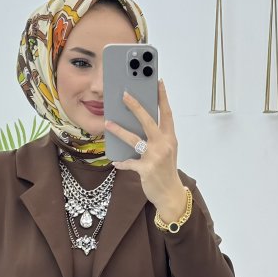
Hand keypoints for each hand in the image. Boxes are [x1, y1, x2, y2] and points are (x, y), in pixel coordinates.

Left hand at [103, 78, 185, 222]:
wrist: (170, 194)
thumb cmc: (166, 170)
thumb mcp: (166, 151)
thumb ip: (157, 137)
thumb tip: (138, 123)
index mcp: (170, 138)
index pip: (166, 113)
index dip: (163, 97)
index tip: (158, 82)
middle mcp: (164, 145)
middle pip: (148, 121)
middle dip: (135, 106)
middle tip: (124, 94)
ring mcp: (155, 157)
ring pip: (134, 139)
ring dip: (119, 131)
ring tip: (108, 123)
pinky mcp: (146, 169)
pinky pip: (129, 163)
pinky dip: (122, 163)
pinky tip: (116, 162)